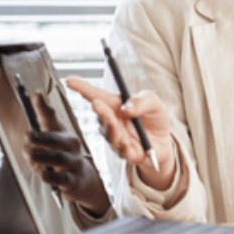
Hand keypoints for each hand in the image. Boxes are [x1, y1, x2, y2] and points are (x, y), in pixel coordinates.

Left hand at [23, 92, 110, 215]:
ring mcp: (73, 162)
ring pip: (60, 158)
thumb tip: (28, 130)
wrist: (82, 179)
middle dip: (42, 137)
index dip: (43, 107)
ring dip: (43, 156)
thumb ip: (37, 135)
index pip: (51, 118)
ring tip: (31, 155)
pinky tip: (43, 174)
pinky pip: (62, 178)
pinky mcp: (72, 180)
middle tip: (28, 135)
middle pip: (57, 139)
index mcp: (63, 133)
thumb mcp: (50, 145)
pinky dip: (51, 176)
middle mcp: (71, 146)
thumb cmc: (62, 158)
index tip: (36, 95)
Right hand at [65, 76, 176, 190]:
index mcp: (116, 105)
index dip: (82, 88)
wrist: (164, 142)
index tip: (69, 80)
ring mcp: (117, 138)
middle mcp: (112, 121)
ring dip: (111, 127)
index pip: (97, 95)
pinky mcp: (127, 153)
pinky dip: (124, 146)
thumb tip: (126, 108)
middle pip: (101, 115)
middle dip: (99, 109)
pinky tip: (127, 143)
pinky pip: (122, 151)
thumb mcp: (153, 102)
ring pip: (109, 134)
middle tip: (96, 102)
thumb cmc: (154, 118)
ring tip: (114, 121)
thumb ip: (142, 101)